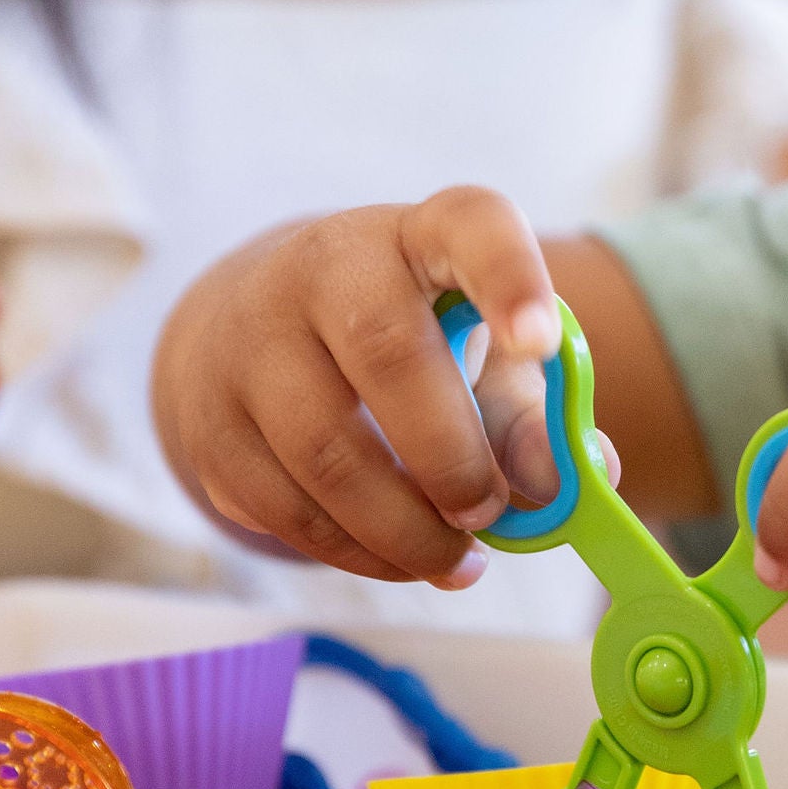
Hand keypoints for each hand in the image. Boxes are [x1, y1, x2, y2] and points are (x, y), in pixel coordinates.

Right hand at [154, 188, 604, 585]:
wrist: (256, 335)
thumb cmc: (406, 347)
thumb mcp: (482, 361)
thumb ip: (537, 418)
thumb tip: (577, 483)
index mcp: (417, 238)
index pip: (470, 227)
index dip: (510, 281)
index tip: (541, 342)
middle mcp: (324, 268)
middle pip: (386, 354)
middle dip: (450, 458)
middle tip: (487, 512)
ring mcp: (251, 341)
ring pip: (326, 453)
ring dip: (404, 530)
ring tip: (454, 561)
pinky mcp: (210, 422)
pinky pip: (286, 508)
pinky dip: (355, 553)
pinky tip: (396, 559)